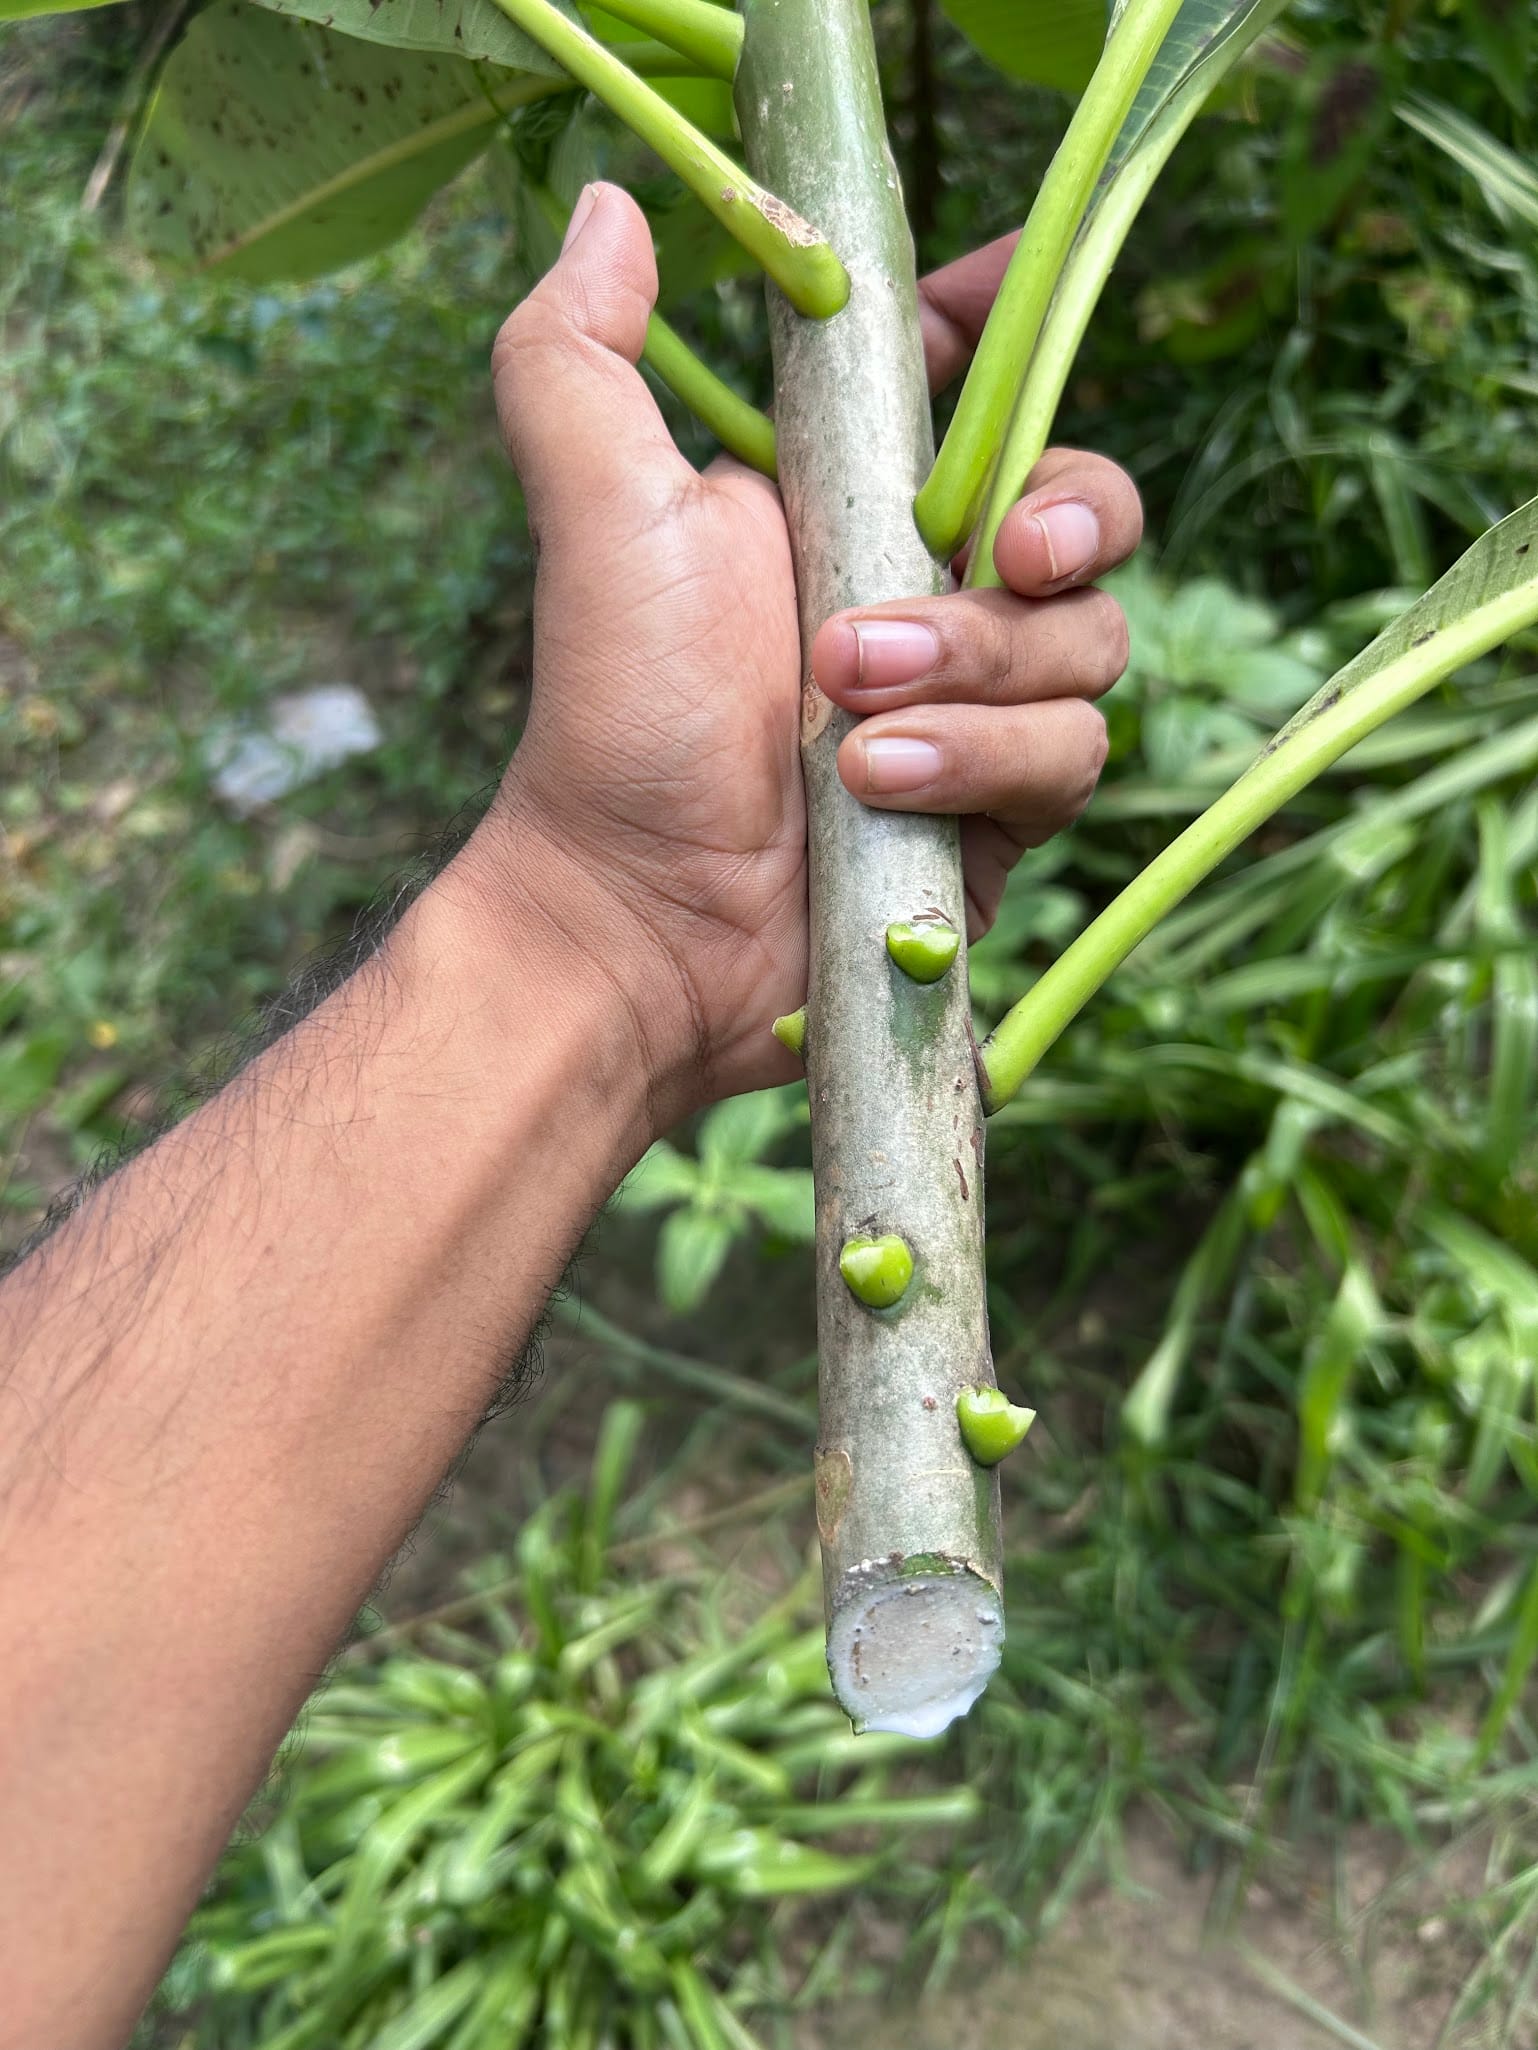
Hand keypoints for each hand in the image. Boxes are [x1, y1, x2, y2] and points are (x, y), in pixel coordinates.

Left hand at [463, 183, 1140, 1121]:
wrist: (638, 916)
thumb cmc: (617, 711)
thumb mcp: (600, 512)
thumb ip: (582, 355)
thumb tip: (606, 205)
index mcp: (855, 504)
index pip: (979, 388)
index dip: (1019, 336)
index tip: (1022, 296)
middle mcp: (934, 594)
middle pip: (1087, 515)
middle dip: (1058, 530)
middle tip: (993, 557)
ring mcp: (977, 708)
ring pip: (1090, 647)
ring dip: (977, 677)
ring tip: (846, 723)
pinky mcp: (1000, 811)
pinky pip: (1069, 758)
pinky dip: (980, 767)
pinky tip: (878, 791)